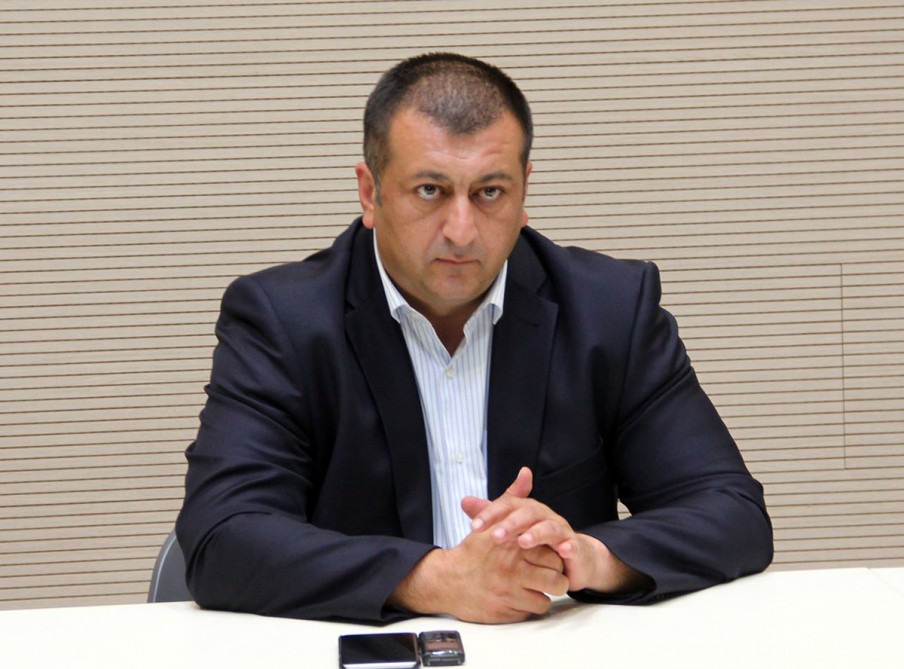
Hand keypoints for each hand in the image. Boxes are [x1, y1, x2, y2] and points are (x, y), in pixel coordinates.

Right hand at [388, 470, 567, 622]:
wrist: (447, 581)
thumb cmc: (473, 551)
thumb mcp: (490, 520)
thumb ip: (511, 497)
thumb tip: (526, 473)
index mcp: (511, 544)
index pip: (551, 551)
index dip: (554, 551)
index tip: (548, 551)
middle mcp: (512, 568)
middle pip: (555, 574)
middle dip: (556, 572)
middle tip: (548, 569)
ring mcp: (509, 592)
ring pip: (549, 594)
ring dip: (547, 590)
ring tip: (539, 584)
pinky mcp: (507, 612)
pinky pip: (536, 610)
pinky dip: (534, 603)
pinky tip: (525, 595)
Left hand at [464, 467, 651, 594]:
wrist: (573, 555)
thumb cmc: (537, 541)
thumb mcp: (512, 528)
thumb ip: (491, 514)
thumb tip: (464, 500)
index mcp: (525, 509)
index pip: (506, 505)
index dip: (490, 514)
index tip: (473, 526)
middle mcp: (543, 515)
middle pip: (526, 513)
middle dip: (510, 524)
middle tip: (494, 536)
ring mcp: (560, 529)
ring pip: (549, 527)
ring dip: (536, 534)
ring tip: (523, 542)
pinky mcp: (574, 546)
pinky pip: (572, 545)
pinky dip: (568, 547)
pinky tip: (562, 551)